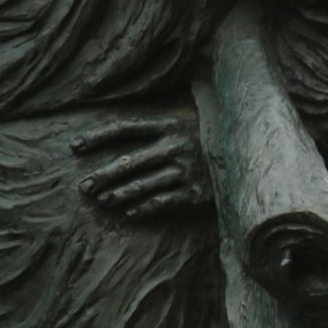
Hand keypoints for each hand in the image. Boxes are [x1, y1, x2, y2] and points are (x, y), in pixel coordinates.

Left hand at [72, 111, 212, 222]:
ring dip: (118, 195)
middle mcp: (174, 146)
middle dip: (102, 176)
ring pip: (142, 186)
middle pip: (128, 162)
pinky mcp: (195, 192)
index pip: (124, 128)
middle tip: (83, 186)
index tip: (75, 146)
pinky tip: (129, 212)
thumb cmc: (210, 130)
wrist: (252, 150)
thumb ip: (157, 119)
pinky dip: (143, 208)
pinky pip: (162, 202)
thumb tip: (123, 118)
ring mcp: (185, 170)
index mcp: (168, 123)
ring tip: (102, 201)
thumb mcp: (186, 115)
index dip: (97, 136)